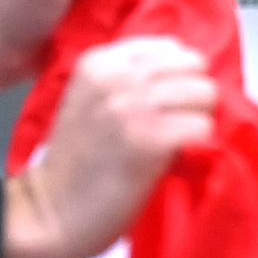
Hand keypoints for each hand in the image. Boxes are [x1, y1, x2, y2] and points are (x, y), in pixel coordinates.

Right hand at [0, 32, 216, 257]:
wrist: (52, 210)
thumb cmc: (78, 160)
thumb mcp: (92, 100)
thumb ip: (129, 78)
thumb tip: (186, 65)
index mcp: (99, 61)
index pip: (169, 46)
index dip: (178, 74)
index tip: (166, 101)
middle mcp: (116, 76)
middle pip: (194, 66)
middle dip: (193, 96)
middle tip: (175, 123)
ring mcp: (132, 106)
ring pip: (205, 94)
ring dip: (199, 119)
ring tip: (175, 140)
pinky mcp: (150, 139)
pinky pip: (204, 127)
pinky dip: (199, 144)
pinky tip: (174, 158)